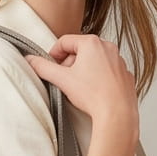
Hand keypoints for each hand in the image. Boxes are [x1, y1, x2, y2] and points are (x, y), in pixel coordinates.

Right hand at [24, 33, 138, 130]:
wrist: (117, 114)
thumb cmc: (94, 95)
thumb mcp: (62, 79)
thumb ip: (42, 67)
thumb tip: (30, 60)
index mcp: (92, 43)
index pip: (65, 41)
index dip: (53, 53)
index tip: (50, 66)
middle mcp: (108, 48)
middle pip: (80, 50)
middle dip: (69, 63)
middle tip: (64, 79)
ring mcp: (119, 61)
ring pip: (94, 60)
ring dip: (83, 70)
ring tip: (79, 87)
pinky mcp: (125, 74)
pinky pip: (107, 71)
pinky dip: (98, 77)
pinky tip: (94, 91)